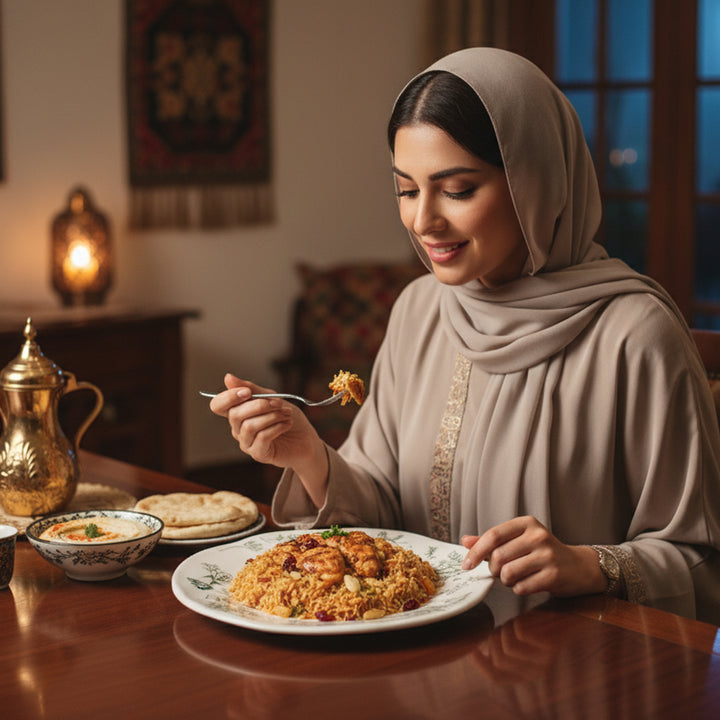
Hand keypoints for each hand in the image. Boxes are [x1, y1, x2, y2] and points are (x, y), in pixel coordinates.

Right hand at [209, 374, 324, 474]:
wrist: (307, 439)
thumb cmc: (288, 417)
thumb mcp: (272, 398)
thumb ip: (252, 390)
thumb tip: (228, 378)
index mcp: (239, 413)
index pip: (218, 405)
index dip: (228, 397)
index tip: (247, 392)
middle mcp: (238, 429)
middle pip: (235, 414)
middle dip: (260, 405)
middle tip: (279, 403)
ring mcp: (247, 443)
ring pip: (249, 426)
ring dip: (272, 416)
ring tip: (287, 415)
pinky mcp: (258, 454)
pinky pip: (262, 437)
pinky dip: (277, 427)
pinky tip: (287, 424)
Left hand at [460, 516, 606, 597]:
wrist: (579, 566)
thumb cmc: (542, 553)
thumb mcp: (519, 540)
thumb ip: (491, 541)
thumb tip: (465, 541)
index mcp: (526, 523)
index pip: (493, 535)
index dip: (476, 552)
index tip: (466, 565)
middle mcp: (538, 536)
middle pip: (498, 556)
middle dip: (494, 569)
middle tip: (501, 571)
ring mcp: (547, 555)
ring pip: (508, 573)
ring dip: (506, 581)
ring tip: (516, 577)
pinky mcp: (554, 575)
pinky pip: (522, 587)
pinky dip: (519, 589)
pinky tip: (528, 583)